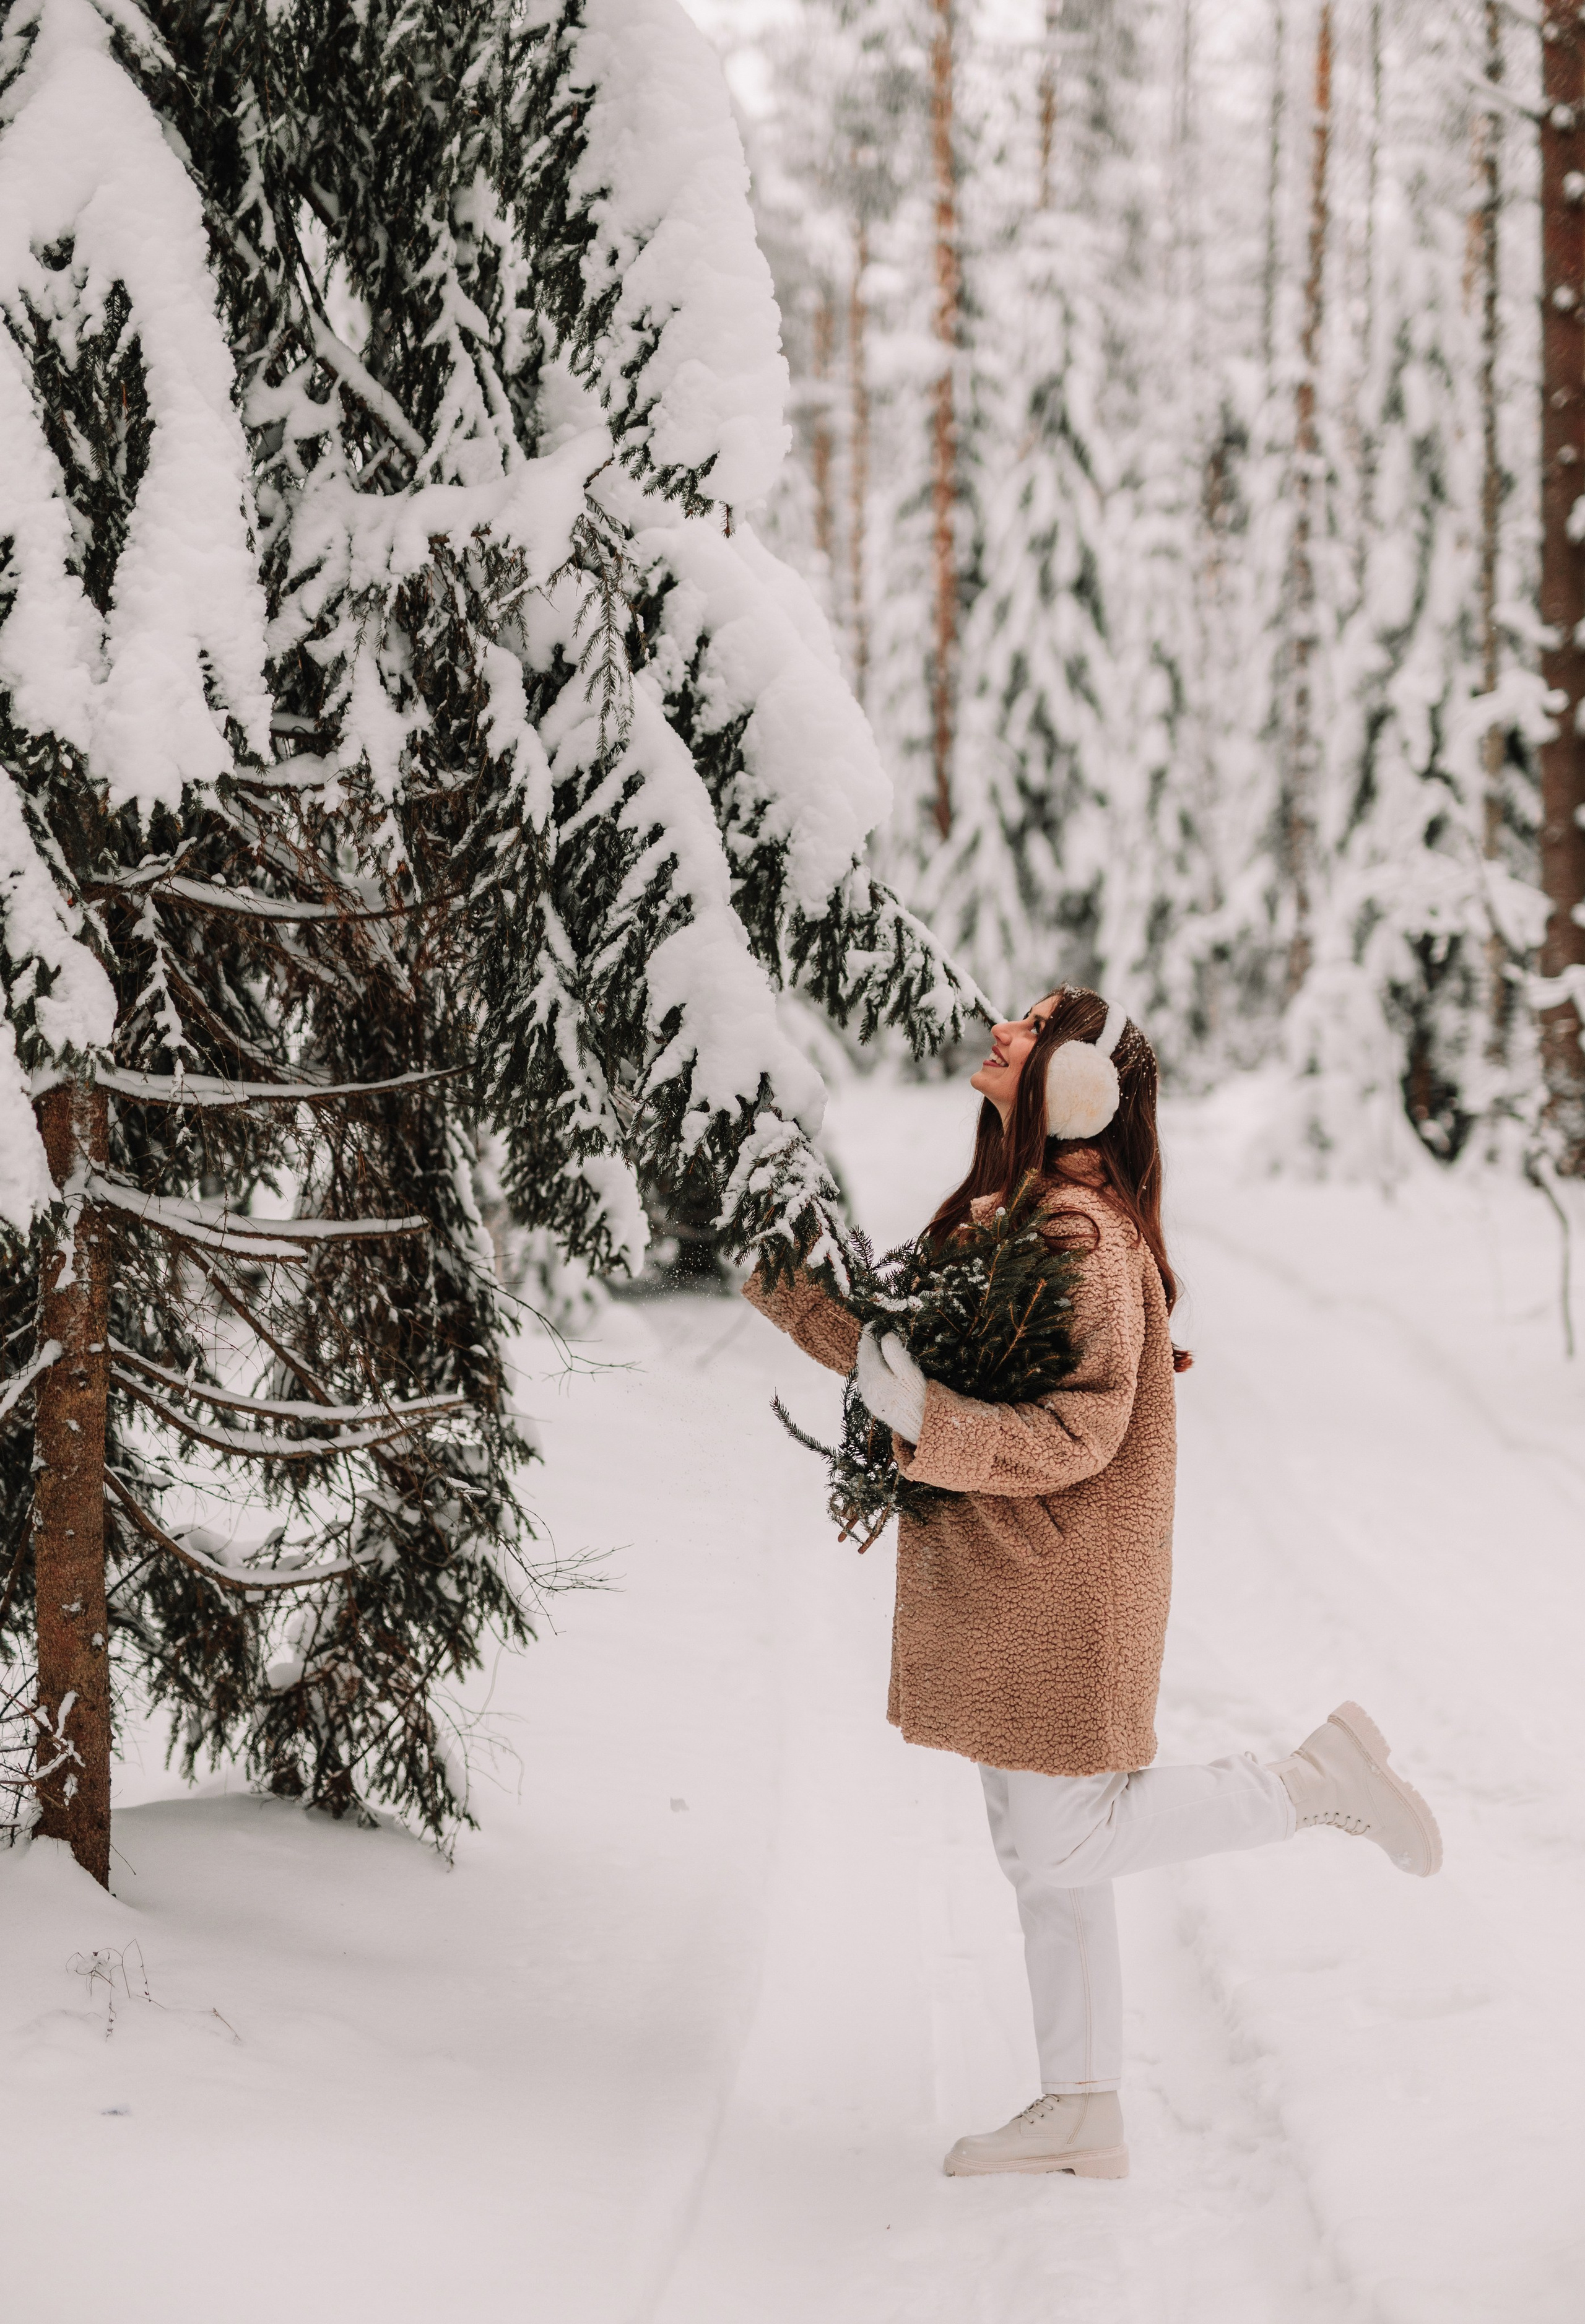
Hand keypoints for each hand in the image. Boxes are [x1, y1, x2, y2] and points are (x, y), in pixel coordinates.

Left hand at [855, 1326, 927, 1444]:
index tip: (875, 1322)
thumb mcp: (910, 1374)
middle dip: (868, 1344)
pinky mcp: (872, 1404)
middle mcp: (866, 1386)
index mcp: (874, 1375)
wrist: (919, 1428)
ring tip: (878, 1347)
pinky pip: (867, 1381)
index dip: (870, 1332)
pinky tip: (880, 1368)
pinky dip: (871, 1370)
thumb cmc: (918, 1399)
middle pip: (863, 1358)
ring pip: (863, 1370)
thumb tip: (886, 1335)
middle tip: (876, 1332)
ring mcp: (868, 1396)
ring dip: (869, 1357)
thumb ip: (896, 1354)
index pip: (866, 1347)